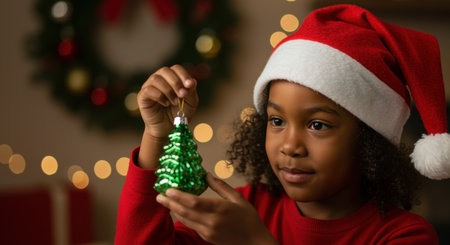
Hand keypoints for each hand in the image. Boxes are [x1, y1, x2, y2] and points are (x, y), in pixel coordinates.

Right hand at [138, 65, 197, 138]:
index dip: (183, 75)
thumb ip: (192, 92)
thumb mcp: (190, 103)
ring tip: (175, 102)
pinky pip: (148, 90)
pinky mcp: (142, 96)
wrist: (168, 129)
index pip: (176, 69)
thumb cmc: (178, 114)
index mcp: (171, 78)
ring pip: (156, 79)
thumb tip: (192, 81)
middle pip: (165, 71)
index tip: (190, 85)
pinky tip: (166, 104)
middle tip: (183, 95)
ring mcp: (149, 86)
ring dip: (168, 90)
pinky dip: (159, 96)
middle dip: (176, 82)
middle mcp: (159, 79)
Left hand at [156, 173, 278, 244]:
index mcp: (220, 209)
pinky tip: (179, 211)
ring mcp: (208, 231)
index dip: (179, 196)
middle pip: (185, 211)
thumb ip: (220, 186)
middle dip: (170, 203)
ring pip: (186, 220)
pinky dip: (183, 217)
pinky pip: (191, 226)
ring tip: (165, 201)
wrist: (255, 243)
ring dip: (174, 210)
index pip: (194, 202)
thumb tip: (207, 174)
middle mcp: (212, 221)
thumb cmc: (249, 219)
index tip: (168, 189)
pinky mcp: (207, 237)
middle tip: (159, 196)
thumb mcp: (237, 198)